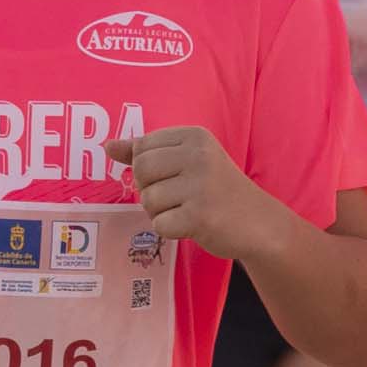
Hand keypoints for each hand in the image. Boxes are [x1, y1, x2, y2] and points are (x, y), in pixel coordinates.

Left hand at [104, 126, 261, 252]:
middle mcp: (198, 155)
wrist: (259, 222)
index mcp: (194, 136)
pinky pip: (160, 224)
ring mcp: (200, 185)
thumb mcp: (187, 161)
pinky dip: (171, 230)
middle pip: (140, 170)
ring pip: (148, 200)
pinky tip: (192, 224)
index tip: (174, 175)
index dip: (148, 168)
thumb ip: (146, 152)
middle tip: (177, 196)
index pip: (142, 146)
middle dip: (150, 189)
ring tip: (187, 210)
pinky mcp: (199, 216)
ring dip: (161, 212)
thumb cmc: (217, 190)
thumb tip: (108, 146)